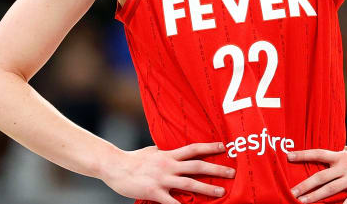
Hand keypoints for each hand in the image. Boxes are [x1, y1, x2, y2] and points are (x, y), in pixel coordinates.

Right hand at [101, 142, 235, 203]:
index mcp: (168, 154)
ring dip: (207, 188)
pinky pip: (172, 202)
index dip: (209, 147)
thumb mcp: (151, 150)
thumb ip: (164, 152)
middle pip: (197, 166)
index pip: (193, 149)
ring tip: (221, 192)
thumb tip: (171, 149)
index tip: (224, 147)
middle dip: (216, 169)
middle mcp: (168, 165)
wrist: (114, 166)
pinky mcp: (154, 192)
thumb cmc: (133, 159)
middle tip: (232, 172)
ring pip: (189, 183)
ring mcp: (162, 179)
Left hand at [287, 144, 346, 203]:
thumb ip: (343, 151)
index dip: (302, 155)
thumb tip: (336, 150)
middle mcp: (344, 166)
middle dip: (304, 185)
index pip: (317, 154)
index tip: (288, 156)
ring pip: (330, 189)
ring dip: (314, 197)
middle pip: (320, 176)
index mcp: (341, 155)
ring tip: (302, 202)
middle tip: (291, 192)